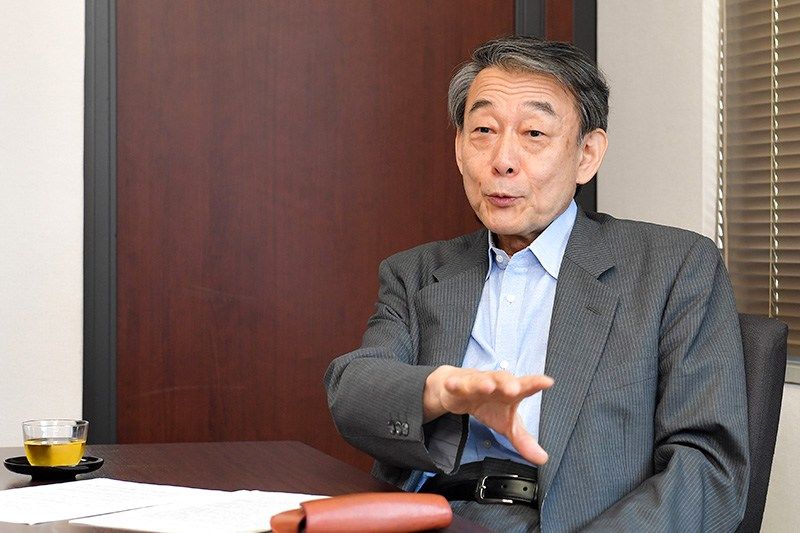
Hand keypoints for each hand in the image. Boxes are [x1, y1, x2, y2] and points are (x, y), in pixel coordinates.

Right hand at [422, 366, 553, 464]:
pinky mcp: (456, 385)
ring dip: (483, 383)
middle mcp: (493, 383)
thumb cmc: (488, 404)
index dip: (535, 384)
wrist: (459, 389)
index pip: (525, 386)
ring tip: (487, 387)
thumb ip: (523, 440)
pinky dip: (454, 384)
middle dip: (508, 383)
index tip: (547, 382)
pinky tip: (452, 384)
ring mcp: (474, 382)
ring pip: (479, 380)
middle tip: (515, 389)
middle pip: (502, 380)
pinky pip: (455, 384)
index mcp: (509, 391)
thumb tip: (542, 458)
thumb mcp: (506, 424)